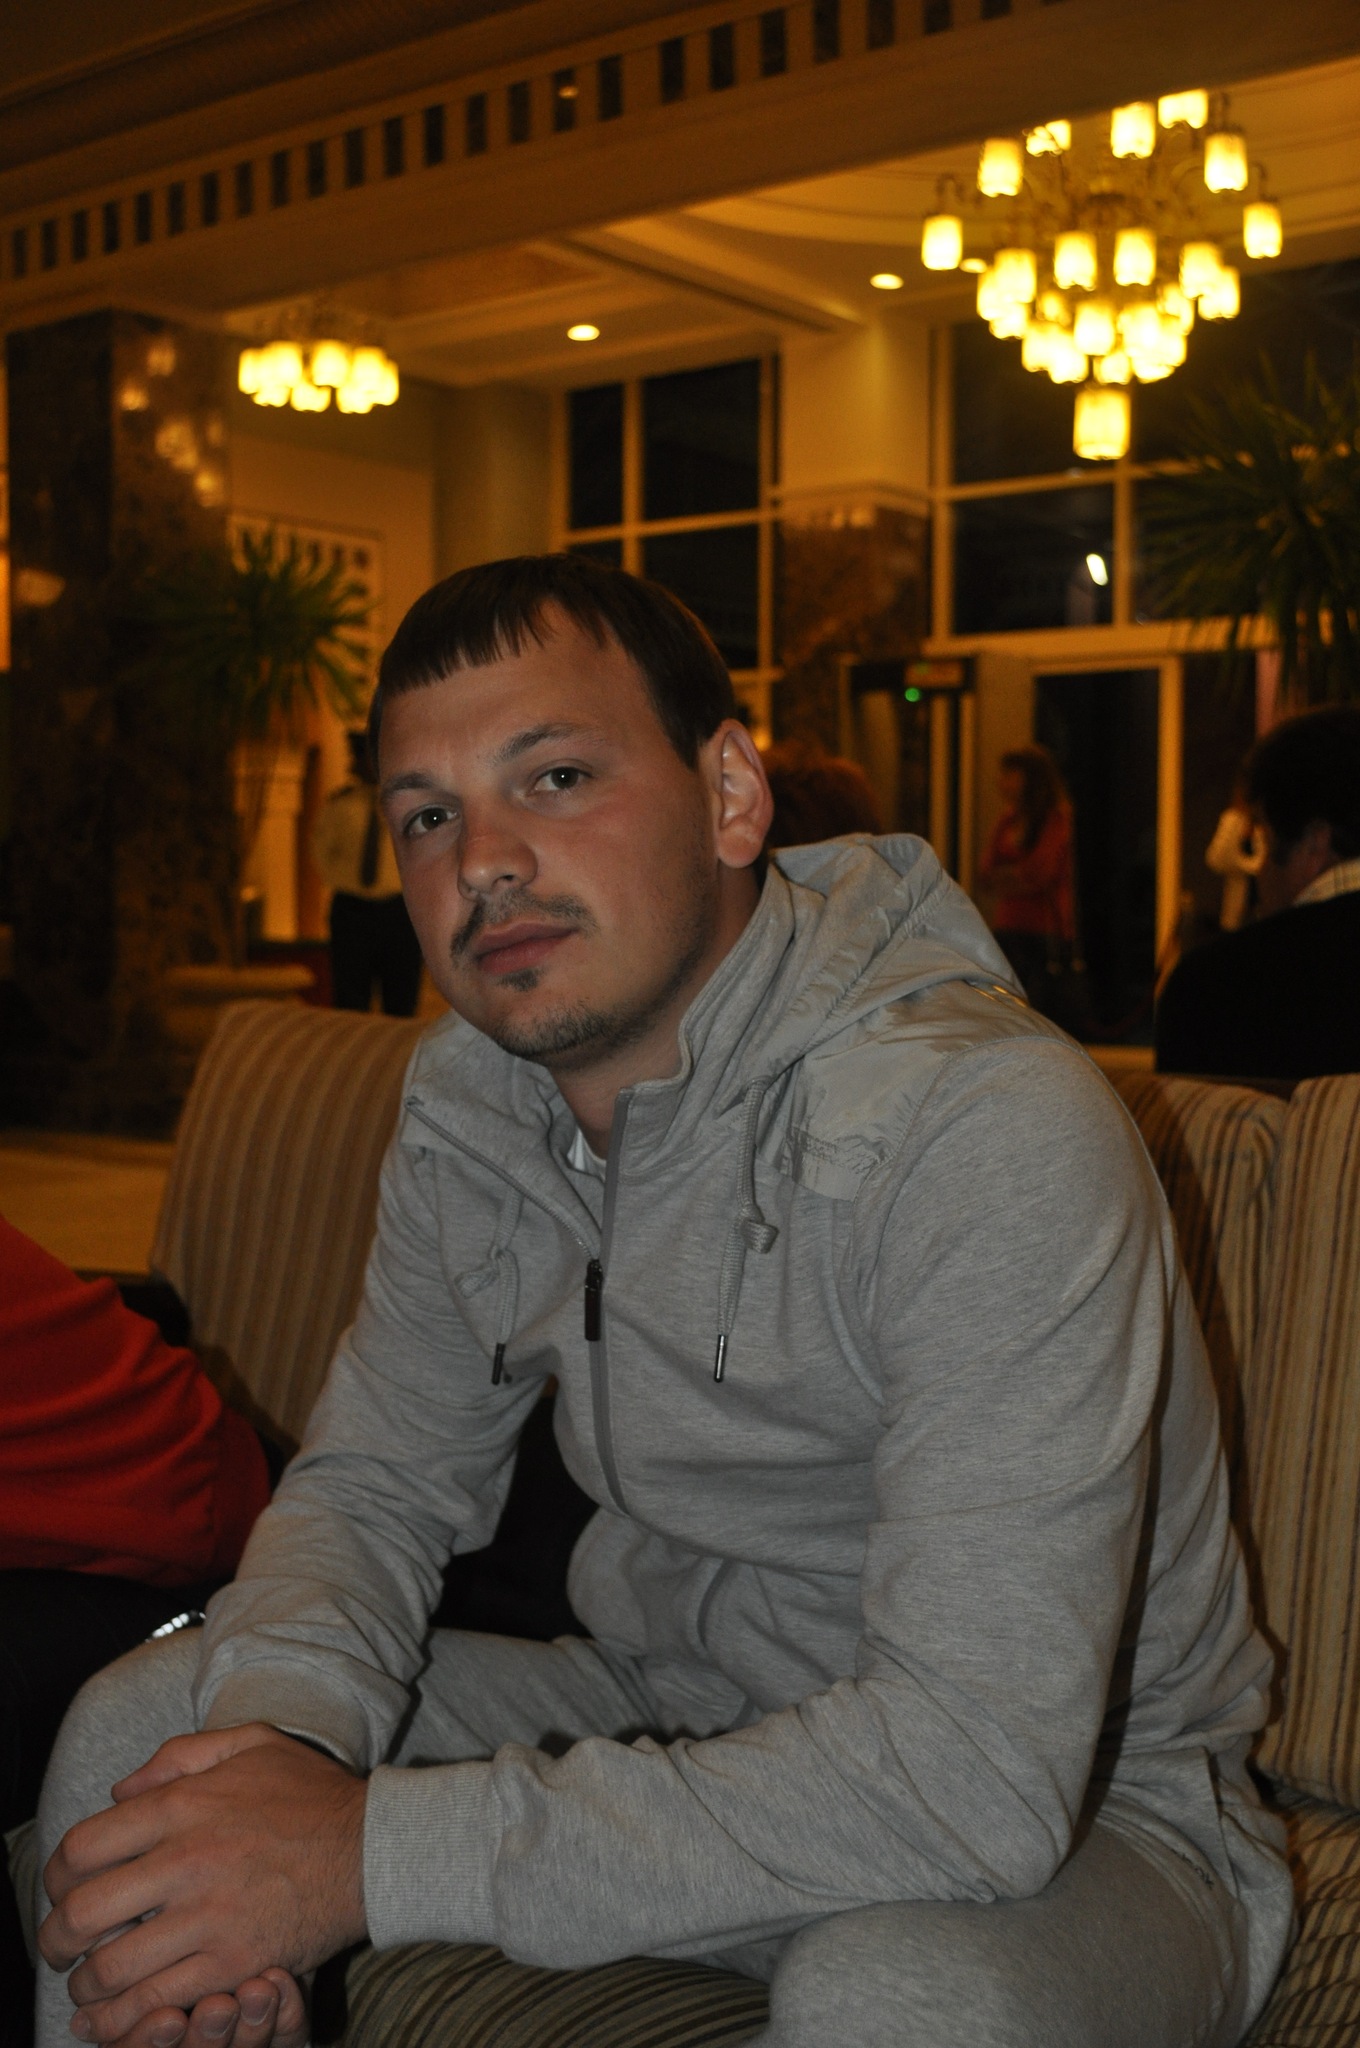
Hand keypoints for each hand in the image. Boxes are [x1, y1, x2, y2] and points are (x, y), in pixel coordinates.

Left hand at [40, 1725, 366, 2042]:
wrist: (374, 1847)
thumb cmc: (311, 1794)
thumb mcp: (249, 1745)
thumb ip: (179, 1757)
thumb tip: (120, 1793)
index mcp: (184, 1806)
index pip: (83, 1847)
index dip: (57, 1876)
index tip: (63, 1889)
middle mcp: (187, 1861)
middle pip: (83, 1913)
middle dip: (58, 1939)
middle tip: (62, 1947)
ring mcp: (209, 1918)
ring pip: (112, 1968)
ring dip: (87, 1984)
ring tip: (89, 1985)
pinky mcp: (234, 1963)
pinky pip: (158, 2002)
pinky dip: (125, 2016)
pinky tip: (118, 2015)